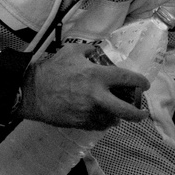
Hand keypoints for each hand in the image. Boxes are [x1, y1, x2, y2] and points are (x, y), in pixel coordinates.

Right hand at [18, 42, 149, 129]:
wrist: (31, 92)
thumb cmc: (51, 70)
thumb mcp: (71, 52)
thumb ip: (89, 49)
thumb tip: (97, 49)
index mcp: (97, 76)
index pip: (127, 79)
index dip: (140, 82)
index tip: (144, 84)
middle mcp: (97, 96)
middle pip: (126, 110)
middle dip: (138, 113)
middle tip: (142, 113)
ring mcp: (89, 112)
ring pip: (112, 120)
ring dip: (117, 117)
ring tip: (117, 113)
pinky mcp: (81, 123)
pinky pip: (99, 125)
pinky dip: (103, 122)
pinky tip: (103, 118)